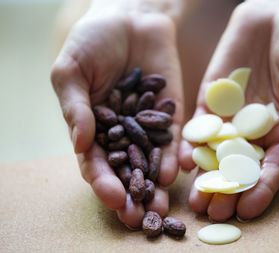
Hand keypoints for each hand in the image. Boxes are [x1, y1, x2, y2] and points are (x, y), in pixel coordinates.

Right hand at [51, 5, 183, 227]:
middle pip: (126, 170)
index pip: (96, 162)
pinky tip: (174, 173)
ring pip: (150, 161)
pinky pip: (173, 139)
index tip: (114, 200)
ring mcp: (148, 125)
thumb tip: (80, 144)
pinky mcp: (171, 114)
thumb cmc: (93, 40)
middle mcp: (122, 132)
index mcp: (94, 126)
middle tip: (140, 220)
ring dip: (154, 185)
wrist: (131, 17)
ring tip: (159, 207)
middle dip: (132, 194)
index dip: (103, 182)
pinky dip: (173, 156)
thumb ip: (75, 107)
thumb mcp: (72, 70)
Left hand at [179, 0, 278, 220]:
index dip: (260, 190)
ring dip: (205, 175)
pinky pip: (199, 126)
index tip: (247, 210)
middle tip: (213, 212)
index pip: (270, 169)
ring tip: (195, 196)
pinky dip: (191, 142)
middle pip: (238, 167)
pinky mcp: (210, 100)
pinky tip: (183, 159)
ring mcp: (229, 116)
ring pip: (215, 152)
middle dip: (227, 190)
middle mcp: (252, 131)